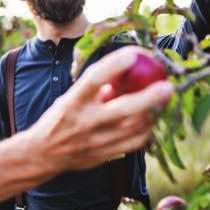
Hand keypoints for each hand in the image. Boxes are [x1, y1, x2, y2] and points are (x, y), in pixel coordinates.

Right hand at [26, 46, 173, 172]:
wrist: (42, 154)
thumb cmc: (58, 120)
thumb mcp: (70, 99)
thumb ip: (95, 89)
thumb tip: (125, 72)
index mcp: (72, 102)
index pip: (94, 79)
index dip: (115, 64)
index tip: (134, 53)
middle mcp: (84, 122)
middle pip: (123, 109)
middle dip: (150, 97)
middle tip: (167, 86)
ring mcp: (95, 142)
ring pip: (135, 128)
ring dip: (153, 113)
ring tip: (161, 101)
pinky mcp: (104, 156)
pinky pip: (134, 143)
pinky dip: (147, 131)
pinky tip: (151, 121)